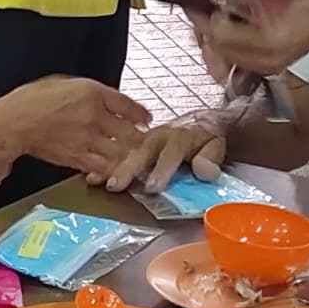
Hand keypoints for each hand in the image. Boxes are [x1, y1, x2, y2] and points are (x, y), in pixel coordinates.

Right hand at [0, 77, 152, 179]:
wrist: (14, 123)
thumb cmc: (33, 100)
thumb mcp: (65, 83)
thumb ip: (89, 92)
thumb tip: (107, 100)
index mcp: (92, 93)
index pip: (126, 104)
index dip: (140, 114)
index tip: (147, 119)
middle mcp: (94, 116)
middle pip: (130, 132)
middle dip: (141, 139)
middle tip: (145, 142)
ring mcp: (87, 139)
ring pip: (120, 153)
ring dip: (129, 157)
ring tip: (133, 159)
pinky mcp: (77, 158)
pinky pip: (102, 167)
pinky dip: (110, 169)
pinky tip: (112, 168)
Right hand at [100, 119, 226, 194]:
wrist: (198, 120)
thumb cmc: (205, 137)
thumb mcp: (216, 144)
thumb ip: (211, 157)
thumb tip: (204, 170)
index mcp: (179, 137)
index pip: (171, 154)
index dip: (162, 170)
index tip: (153, 187)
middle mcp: (158, 136)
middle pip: (141, 152)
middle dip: (127, 168)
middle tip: (115, 184)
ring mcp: (143, 140)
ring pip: (125, 151)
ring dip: (110, 166)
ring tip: (96, 179)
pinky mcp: (134, 144)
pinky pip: (117, 153)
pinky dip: (104, 163)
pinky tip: (92, 175)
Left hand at [201, 0, 308, 79]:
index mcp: (269, 37)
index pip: (220, 34)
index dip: (203, 17)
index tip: (196, 4)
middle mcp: (267, 59)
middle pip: (217, 52)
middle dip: (205, 31)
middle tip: (203, 13)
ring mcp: (267, 67)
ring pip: (223, 63)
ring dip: (214, 42)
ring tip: (216, 22)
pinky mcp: (266, 69)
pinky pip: (235, 64)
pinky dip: (226, 50)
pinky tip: (229, 33)